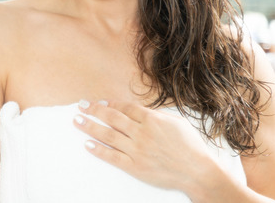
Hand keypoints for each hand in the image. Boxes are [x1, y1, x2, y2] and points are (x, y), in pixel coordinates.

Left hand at [72, 100, 215, 192]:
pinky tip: (87, 144)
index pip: (125, 108)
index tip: (98, 102)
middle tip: (80, 105)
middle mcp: (142, 133)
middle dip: (94, 110)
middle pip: (112, 118)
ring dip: (89, 126)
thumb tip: (138, 110)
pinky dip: (98, 150)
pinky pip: (112, 157)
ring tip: (77, 120)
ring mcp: (137, 151)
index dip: (110, 104)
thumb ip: (156, 115)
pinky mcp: (135, 167)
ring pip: (108, 135)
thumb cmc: (190, 146)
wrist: (198, 172)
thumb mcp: (176, 123)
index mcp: (152, 120)